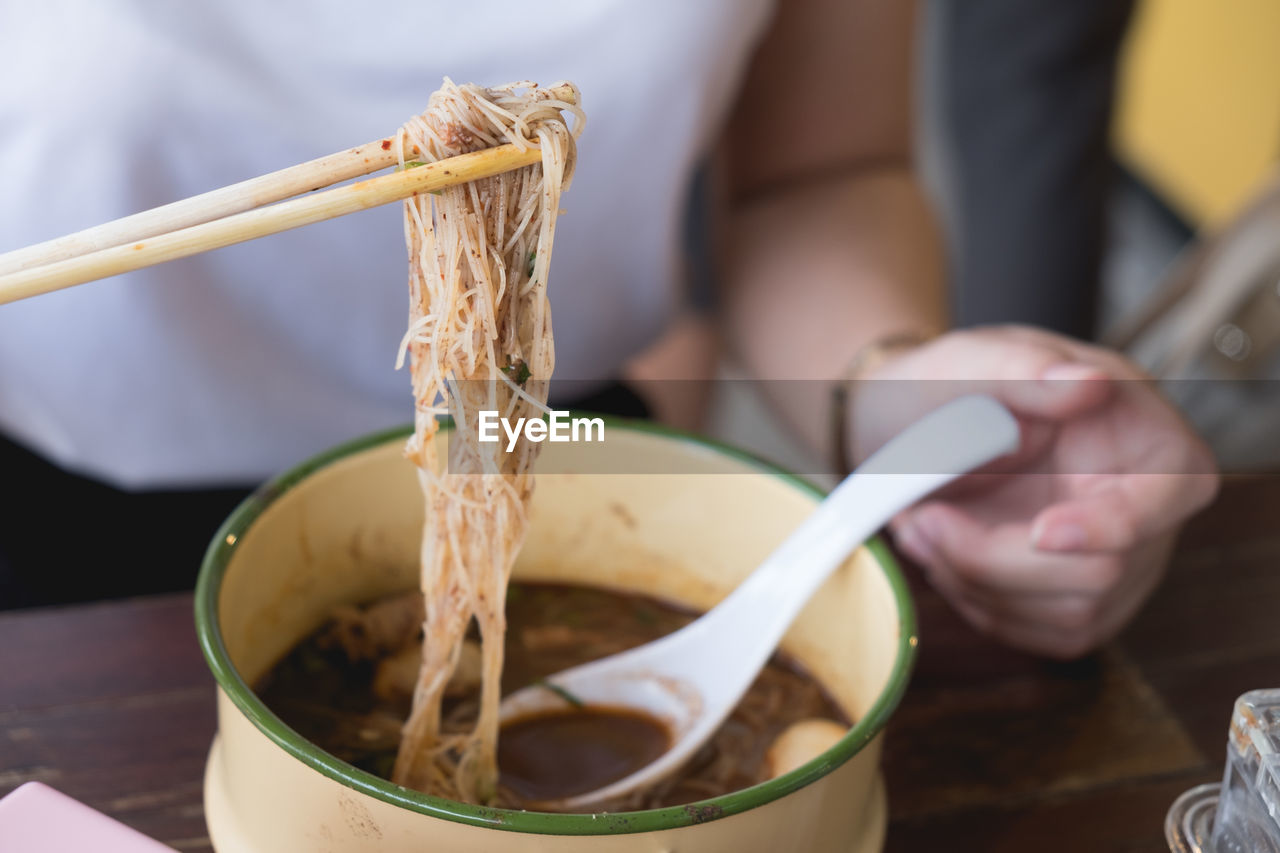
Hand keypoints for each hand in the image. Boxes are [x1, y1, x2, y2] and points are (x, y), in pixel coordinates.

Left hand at [853, 326, 1218, 658]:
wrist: (914, 426)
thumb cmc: (954, 385)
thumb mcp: (978, 360)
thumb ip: (1028, 370)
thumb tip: (1086, 382)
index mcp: (1151, 438)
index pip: (1171, 496)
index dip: (1112, 526)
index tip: (1041, 531)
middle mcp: (1148, 512)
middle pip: (1099, 575)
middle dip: (993, 557)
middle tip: (919, 518)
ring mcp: (1116, 566)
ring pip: (1062, 616)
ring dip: (971, 582)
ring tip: (918, 527)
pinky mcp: (1071, 606)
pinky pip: (1033, 634)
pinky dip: (972, 602)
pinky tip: (938, 554)